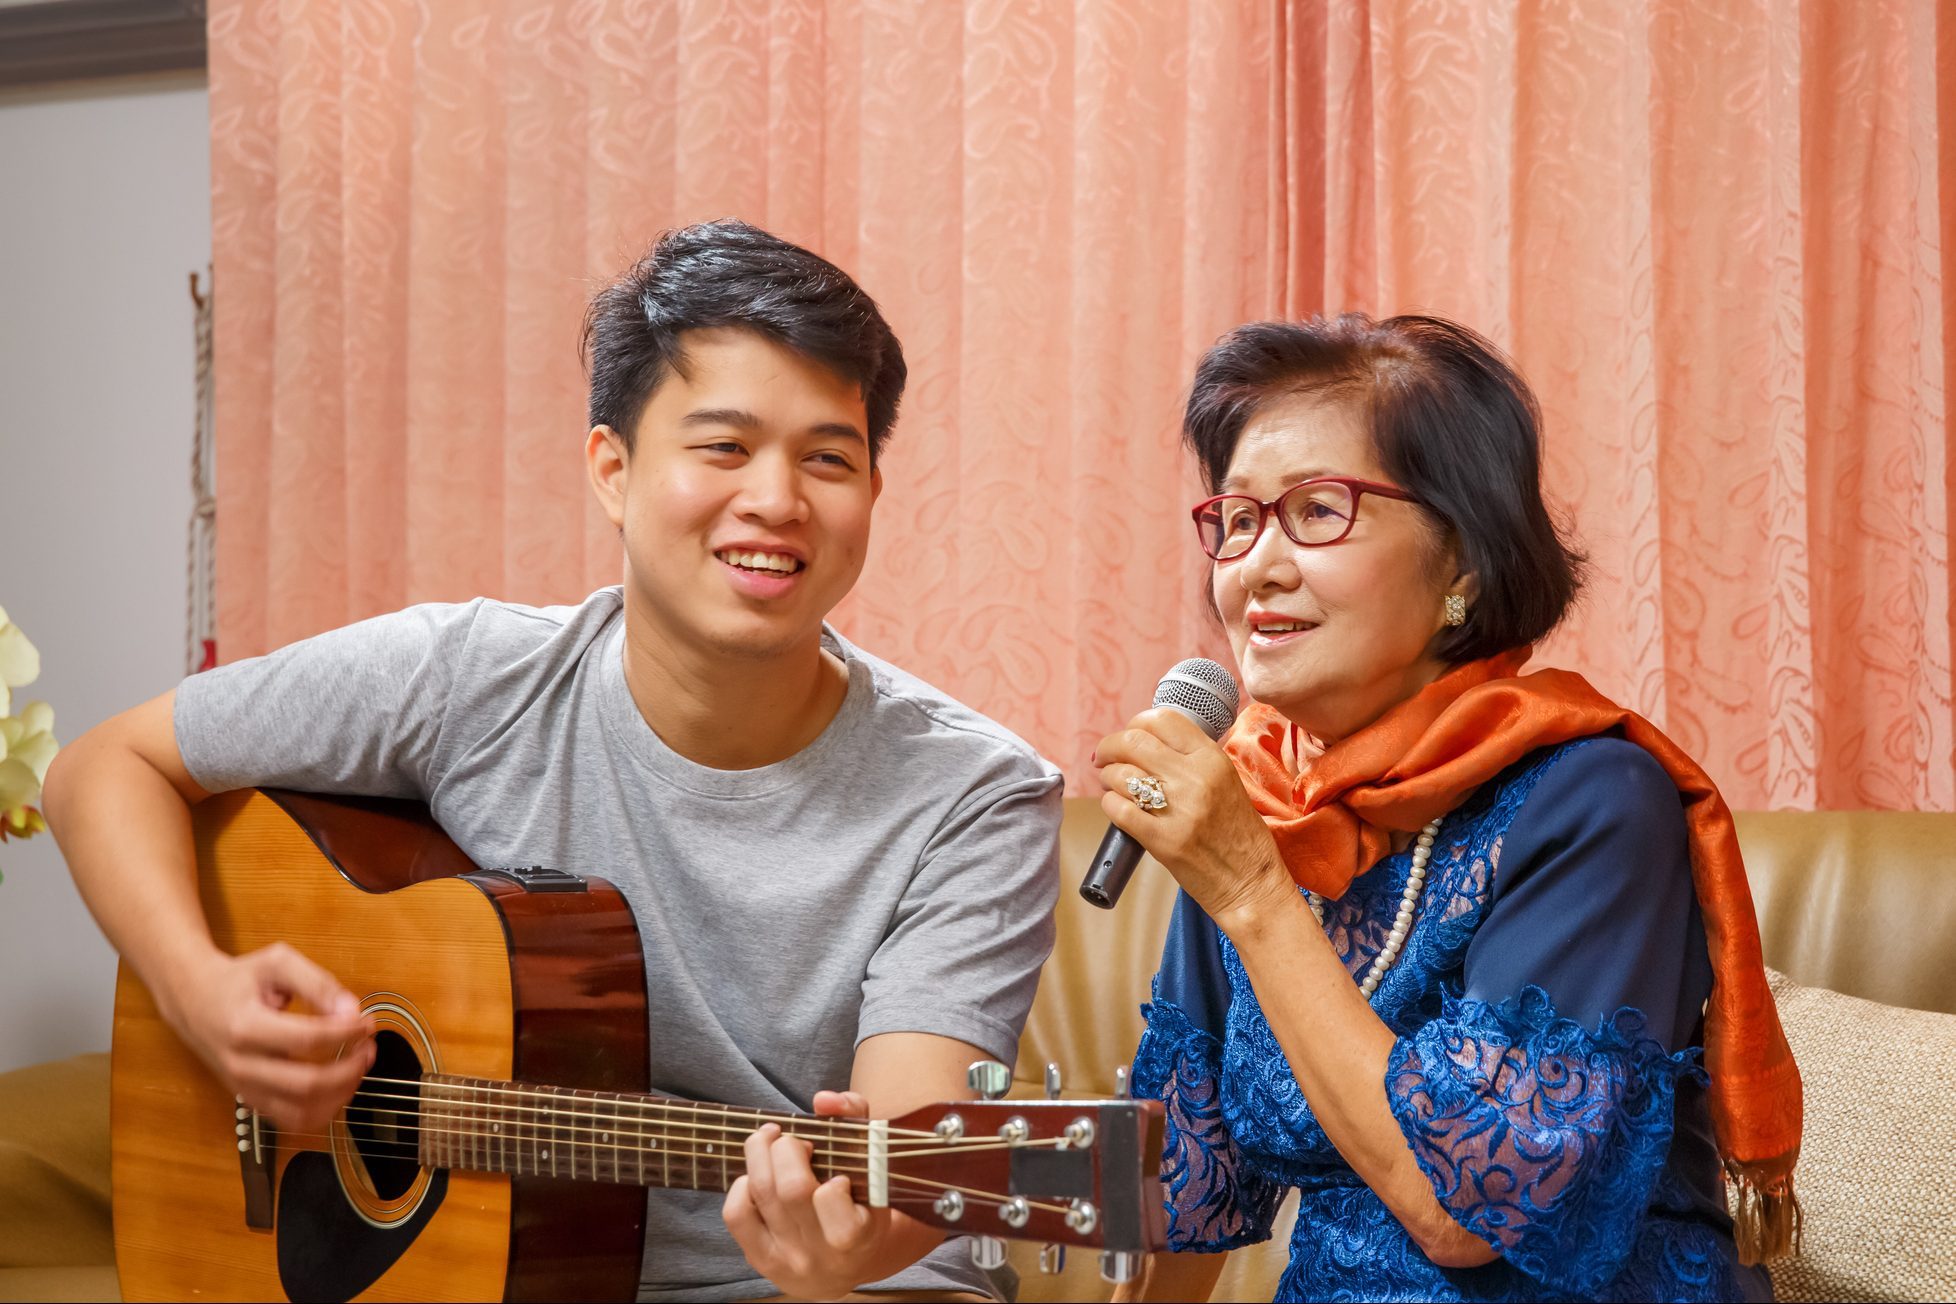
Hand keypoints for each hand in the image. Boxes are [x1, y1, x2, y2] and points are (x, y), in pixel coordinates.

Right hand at [163, 941, 374, 1133]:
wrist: (193, 999)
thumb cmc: (237, 980)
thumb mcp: (277, 963)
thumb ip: (318, 983)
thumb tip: (350, 1009)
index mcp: (246, 1027)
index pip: (308, 1039)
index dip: (347, 1032)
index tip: (366, 1021)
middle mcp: (242, 1064)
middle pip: (307, 1084)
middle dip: (350, 1069)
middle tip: (368, 1048)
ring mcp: (244, 1087)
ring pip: (301, 1112)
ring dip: (341, 1094)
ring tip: (357, 1067)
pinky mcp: (250, 1099)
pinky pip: (290, 1120)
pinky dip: (322, 1110)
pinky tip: (338, 1086)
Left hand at [723, 1090, 896, 1298]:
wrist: (848, 1265)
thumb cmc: (861, 1202)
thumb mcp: (873, 1164)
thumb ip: (855, 1118)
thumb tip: (823, 1099)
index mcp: (861, 1234)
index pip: (832, 1199)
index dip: (830, 1180)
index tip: (837, 1175)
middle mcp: (823, 1253)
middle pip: (790, 1189)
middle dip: (787, 1148)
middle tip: (796, 1142)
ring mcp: (789, 1259)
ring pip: (761, 1194)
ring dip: (761, 1153)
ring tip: (772, 1142)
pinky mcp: (762, 1260)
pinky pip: (737, 1214)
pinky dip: (743, 1184)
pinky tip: (758, 1177)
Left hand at [1094, 707, 1295, 933]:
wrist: (1250, 883)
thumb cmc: (1240, 836)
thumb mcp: (1227, 783)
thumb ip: (1193, 761)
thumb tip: (1148, 744)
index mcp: (1213, 759)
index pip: (1162, 719)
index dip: (1136, 723)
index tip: (1128, 735)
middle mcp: (1194, 778)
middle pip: (1133, 741)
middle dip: (1110, 746)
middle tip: (1103, 756)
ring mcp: (1177, 809)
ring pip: (1121, 773)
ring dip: (1107, 776)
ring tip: (1110, 784)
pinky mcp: (1161, 840)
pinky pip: (1118, 809)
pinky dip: (1109, 804)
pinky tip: (1115, 807)